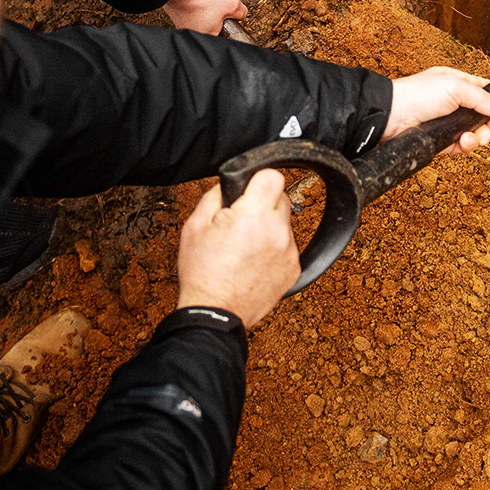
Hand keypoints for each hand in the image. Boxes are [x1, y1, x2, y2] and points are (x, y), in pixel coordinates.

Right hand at [163, 0, 247, 33]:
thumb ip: (240, 12)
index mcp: (207, 35)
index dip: (226, 20)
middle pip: (211, 19)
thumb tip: (242, 14)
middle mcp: (192, 32)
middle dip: (216, 5)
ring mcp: (182, 21)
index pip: (221, 33)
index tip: (227, 12)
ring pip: (200, 10)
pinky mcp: (175, 10)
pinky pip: (190, 3)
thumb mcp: (232, 3)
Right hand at [176, 169, 298, 327]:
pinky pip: (288, 246)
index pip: (273, 177)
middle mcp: (277, 231)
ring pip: (285, 223)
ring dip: (270, 227)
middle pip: (281, 197)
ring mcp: (289, 251)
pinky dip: (275, 248)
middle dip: (263, 204)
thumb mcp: (195, 224)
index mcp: (253, 216)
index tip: (250, 189)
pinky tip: (254, 261)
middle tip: (242, 221)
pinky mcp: (294, 268)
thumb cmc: (203, 272)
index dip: (258, 179)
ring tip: (246, 246)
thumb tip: (232, 181)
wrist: (215, 313)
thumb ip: (217, 194)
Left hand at [383, 67, 489, 153]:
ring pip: (474, 133)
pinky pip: (461, 146)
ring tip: (470, 137)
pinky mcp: (441, 139)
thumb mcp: (454, 87)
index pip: (484, 92)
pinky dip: (465, 146)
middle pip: (483, 116)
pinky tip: (462, 142)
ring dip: (477, 138)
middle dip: (489, 125)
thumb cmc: (416, 94)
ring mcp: (448, 122)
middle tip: (489, 130)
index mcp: (457, 84)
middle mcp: (453, 103)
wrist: (392, 117)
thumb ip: (480, 97)